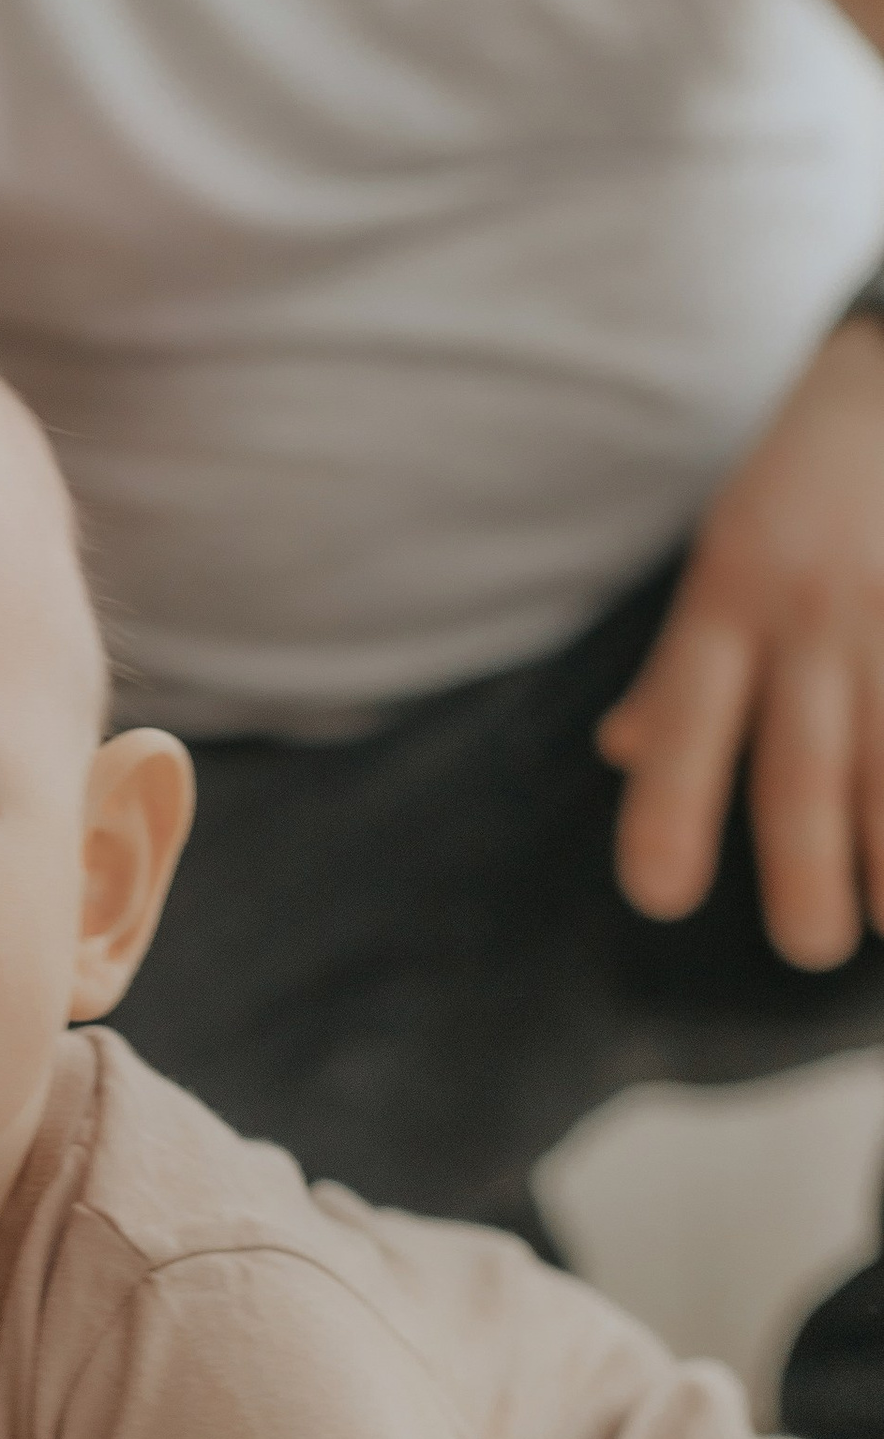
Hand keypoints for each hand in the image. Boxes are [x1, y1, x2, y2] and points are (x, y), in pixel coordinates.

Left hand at [599, 321, 883, 968]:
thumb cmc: (800, 490)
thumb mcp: (723, 558)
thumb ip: (683, 666)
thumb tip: (625, 750)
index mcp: (730, 602)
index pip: (687, 721)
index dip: (669, 808)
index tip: (661, 896)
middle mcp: (812, 614)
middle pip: (804, 763)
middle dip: (803, 869)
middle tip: (804, 948)